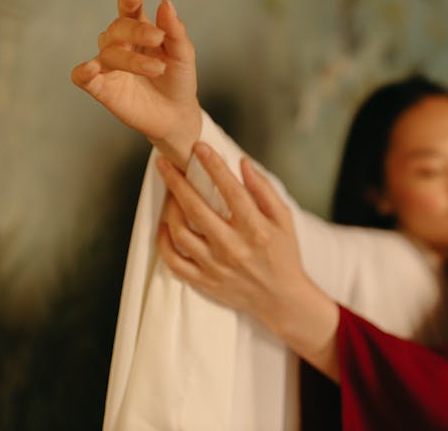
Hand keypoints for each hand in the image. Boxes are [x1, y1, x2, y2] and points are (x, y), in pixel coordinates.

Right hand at [71, 0, 201, 167]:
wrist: (177, 116)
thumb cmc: (179, 80)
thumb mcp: (183, 54)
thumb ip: (174, 30)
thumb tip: (164, 2)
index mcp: (139, 31)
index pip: (129, 10)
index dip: (129, 0)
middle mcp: (120, 45)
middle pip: (117, 28)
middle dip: (137, 30)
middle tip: (159, 38)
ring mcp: (109, 67)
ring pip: (107, 52)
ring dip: (130, 58)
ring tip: (157, 68)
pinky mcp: (102, 89)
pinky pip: (83, 77)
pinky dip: (84, 71)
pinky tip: (92, 68)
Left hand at [154, 141, 339, 378]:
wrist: (282, 300)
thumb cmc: (284, 255)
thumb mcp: (284, 220)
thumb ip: (264, 190)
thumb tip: (242, 163)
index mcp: (256, 229)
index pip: (230, 190)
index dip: (213, 165)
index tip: (199, 147)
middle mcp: (233, 247)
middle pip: (196, 208)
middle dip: (176, 181)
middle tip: (163, 162)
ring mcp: (215, 267)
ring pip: (180, 233)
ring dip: (169, 208)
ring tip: (169, 193)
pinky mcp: (204, 282)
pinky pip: (173, 261)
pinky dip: (163, 242)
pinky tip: (164, 225)